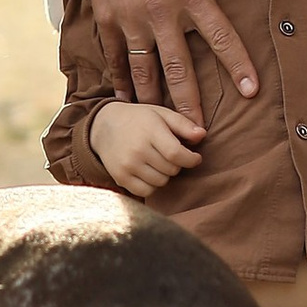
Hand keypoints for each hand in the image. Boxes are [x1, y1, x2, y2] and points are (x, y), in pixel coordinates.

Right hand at [79, 0, 264, 108]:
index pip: (221, 37)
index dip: (238, 65)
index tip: (250, 91)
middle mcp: (162, 12)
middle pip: (180, 69)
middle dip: (190, 104)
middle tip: (198, 134)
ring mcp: (132, 18)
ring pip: (145, 71)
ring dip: (154, 101)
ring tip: (162, 126)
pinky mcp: (108, 17)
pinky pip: (117, 56)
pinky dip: (121, 81)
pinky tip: (127, 101)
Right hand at [89, 96, 206, 198]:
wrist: (104, 126)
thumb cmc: (139, 119)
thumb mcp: (161, 114)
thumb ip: (183, 124)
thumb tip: (202, 135)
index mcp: (150, 130)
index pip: (177, 154)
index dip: (191, 159)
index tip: (195, 157)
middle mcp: (137, 149)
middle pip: (172, 170)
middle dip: (176, 164)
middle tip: (170, 155)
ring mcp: (127, 165)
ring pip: (161, 182)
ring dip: (165, 174)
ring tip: (158, 162)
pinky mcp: (120, 178)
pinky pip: (147, 191)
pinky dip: (152, 184)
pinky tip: (149, 172)